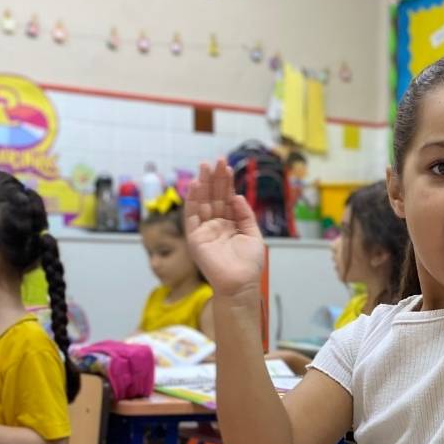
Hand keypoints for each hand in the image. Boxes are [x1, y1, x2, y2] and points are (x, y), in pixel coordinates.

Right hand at [184, 160, 264, 297]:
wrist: (241, 283)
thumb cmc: (248, 264)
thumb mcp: (252, 234)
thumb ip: (245, 214)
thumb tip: (236, 196)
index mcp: (230, 223)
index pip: (226, 198)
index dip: (226, 183)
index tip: (227, 166)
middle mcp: (215, 224)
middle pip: (213, 197)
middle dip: (214, 178)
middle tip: (216, 160)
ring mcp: (204, 230)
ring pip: (202, 202)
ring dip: (202, 184)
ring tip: (204, 166)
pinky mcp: (194, 238)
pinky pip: (191, 216)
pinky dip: (192, 200)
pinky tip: (195, 185)